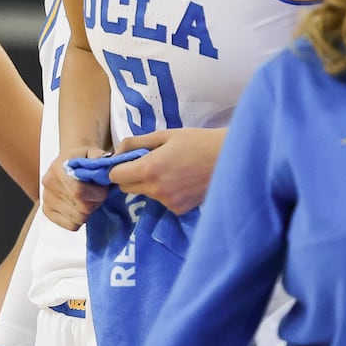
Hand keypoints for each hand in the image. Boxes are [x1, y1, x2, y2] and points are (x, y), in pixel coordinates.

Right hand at [42, 144, 109, 229]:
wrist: (66, 162)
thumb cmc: (81, 159)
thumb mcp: (92, 152)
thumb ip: (100, 159)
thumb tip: (107, 170)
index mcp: (58, 169)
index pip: (78, 192)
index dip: (97, 194)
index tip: (103, 189)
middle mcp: (49, 185)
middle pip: (81, 208)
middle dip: (95, 203)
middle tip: (97, 194)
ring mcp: (46, 200)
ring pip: (78, 219)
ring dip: (88, 212)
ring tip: (88, 199)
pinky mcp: (47, 211)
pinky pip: (71, 225)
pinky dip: (79, 219)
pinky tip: (79, 207)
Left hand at [108, 129, 225, 214]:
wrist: (229, 159)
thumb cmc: (197, 142)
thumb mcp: (165, 135)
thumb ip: (136, 143)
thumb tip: (116, 152)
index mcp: (149, 169)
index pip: (116, 177)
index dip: (118, 168)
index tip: (127, 161)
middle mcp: (156, 189)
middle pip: (127, 188)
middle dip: (131, 176)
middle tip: (148, 163)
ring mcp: (168, 202)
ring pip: (145, 194)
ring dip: (149, 184)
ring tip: (170, 170)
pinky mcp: (179, 210)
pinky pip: (162, 201)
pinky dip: (165, 192)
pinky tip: (181, 181)